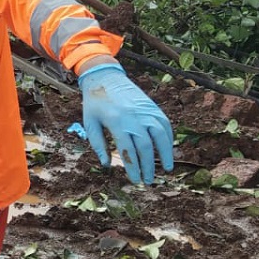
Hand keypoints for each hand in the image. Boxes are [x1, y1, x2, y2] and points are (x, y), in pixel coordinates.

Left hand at [79, 64, 173, 184]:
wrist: (105, 77)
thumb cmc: (95, 103)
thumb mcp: (89, 123)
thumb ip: (98, 144)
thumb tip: (107, 165)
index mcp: (116, 121)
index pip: (128, 150)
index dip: (133, 167)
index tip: (135, 180)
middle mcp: (133, 116)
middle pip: (145, 146)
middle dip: (148, 166)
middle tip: (148, 180)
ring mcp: (145, 110)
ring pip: (160, 135)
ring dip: (165, 154)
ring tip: (166, 169)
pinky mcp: (152, 107)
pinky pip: (165, 125)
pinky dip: (168, 139)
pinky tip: (168, 151)